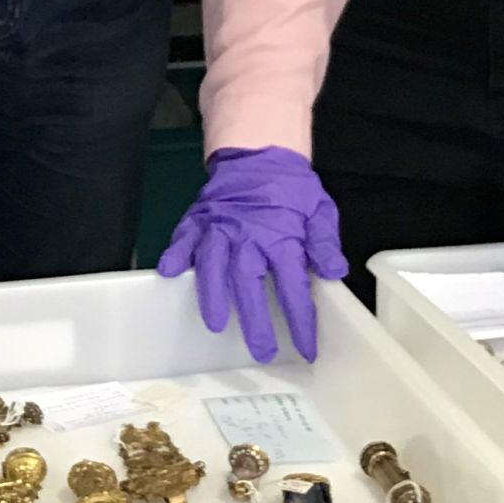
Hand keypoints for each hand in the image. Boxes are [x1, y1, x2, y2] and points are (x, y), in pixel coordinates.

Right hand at [154, 145, 348, 361]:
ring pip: (212, 265)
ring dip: (212, 295)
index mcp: (282, 237)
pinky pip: (183, 239)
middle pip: (249, 283)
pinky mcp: (198, 219)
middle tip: (261, 352)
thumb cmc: (291, 188)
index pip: (293, 286)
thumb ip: (324, 242)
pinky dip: (175, 256)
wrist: (258, 151)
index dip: (300, 320)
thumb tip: (334, 272)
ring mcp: (220, 227)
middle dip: (255, 321)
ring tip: (215, 324)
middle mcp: (248, 236)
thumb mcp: (319, 211)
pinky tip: (169, 275)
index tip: (306, 349)